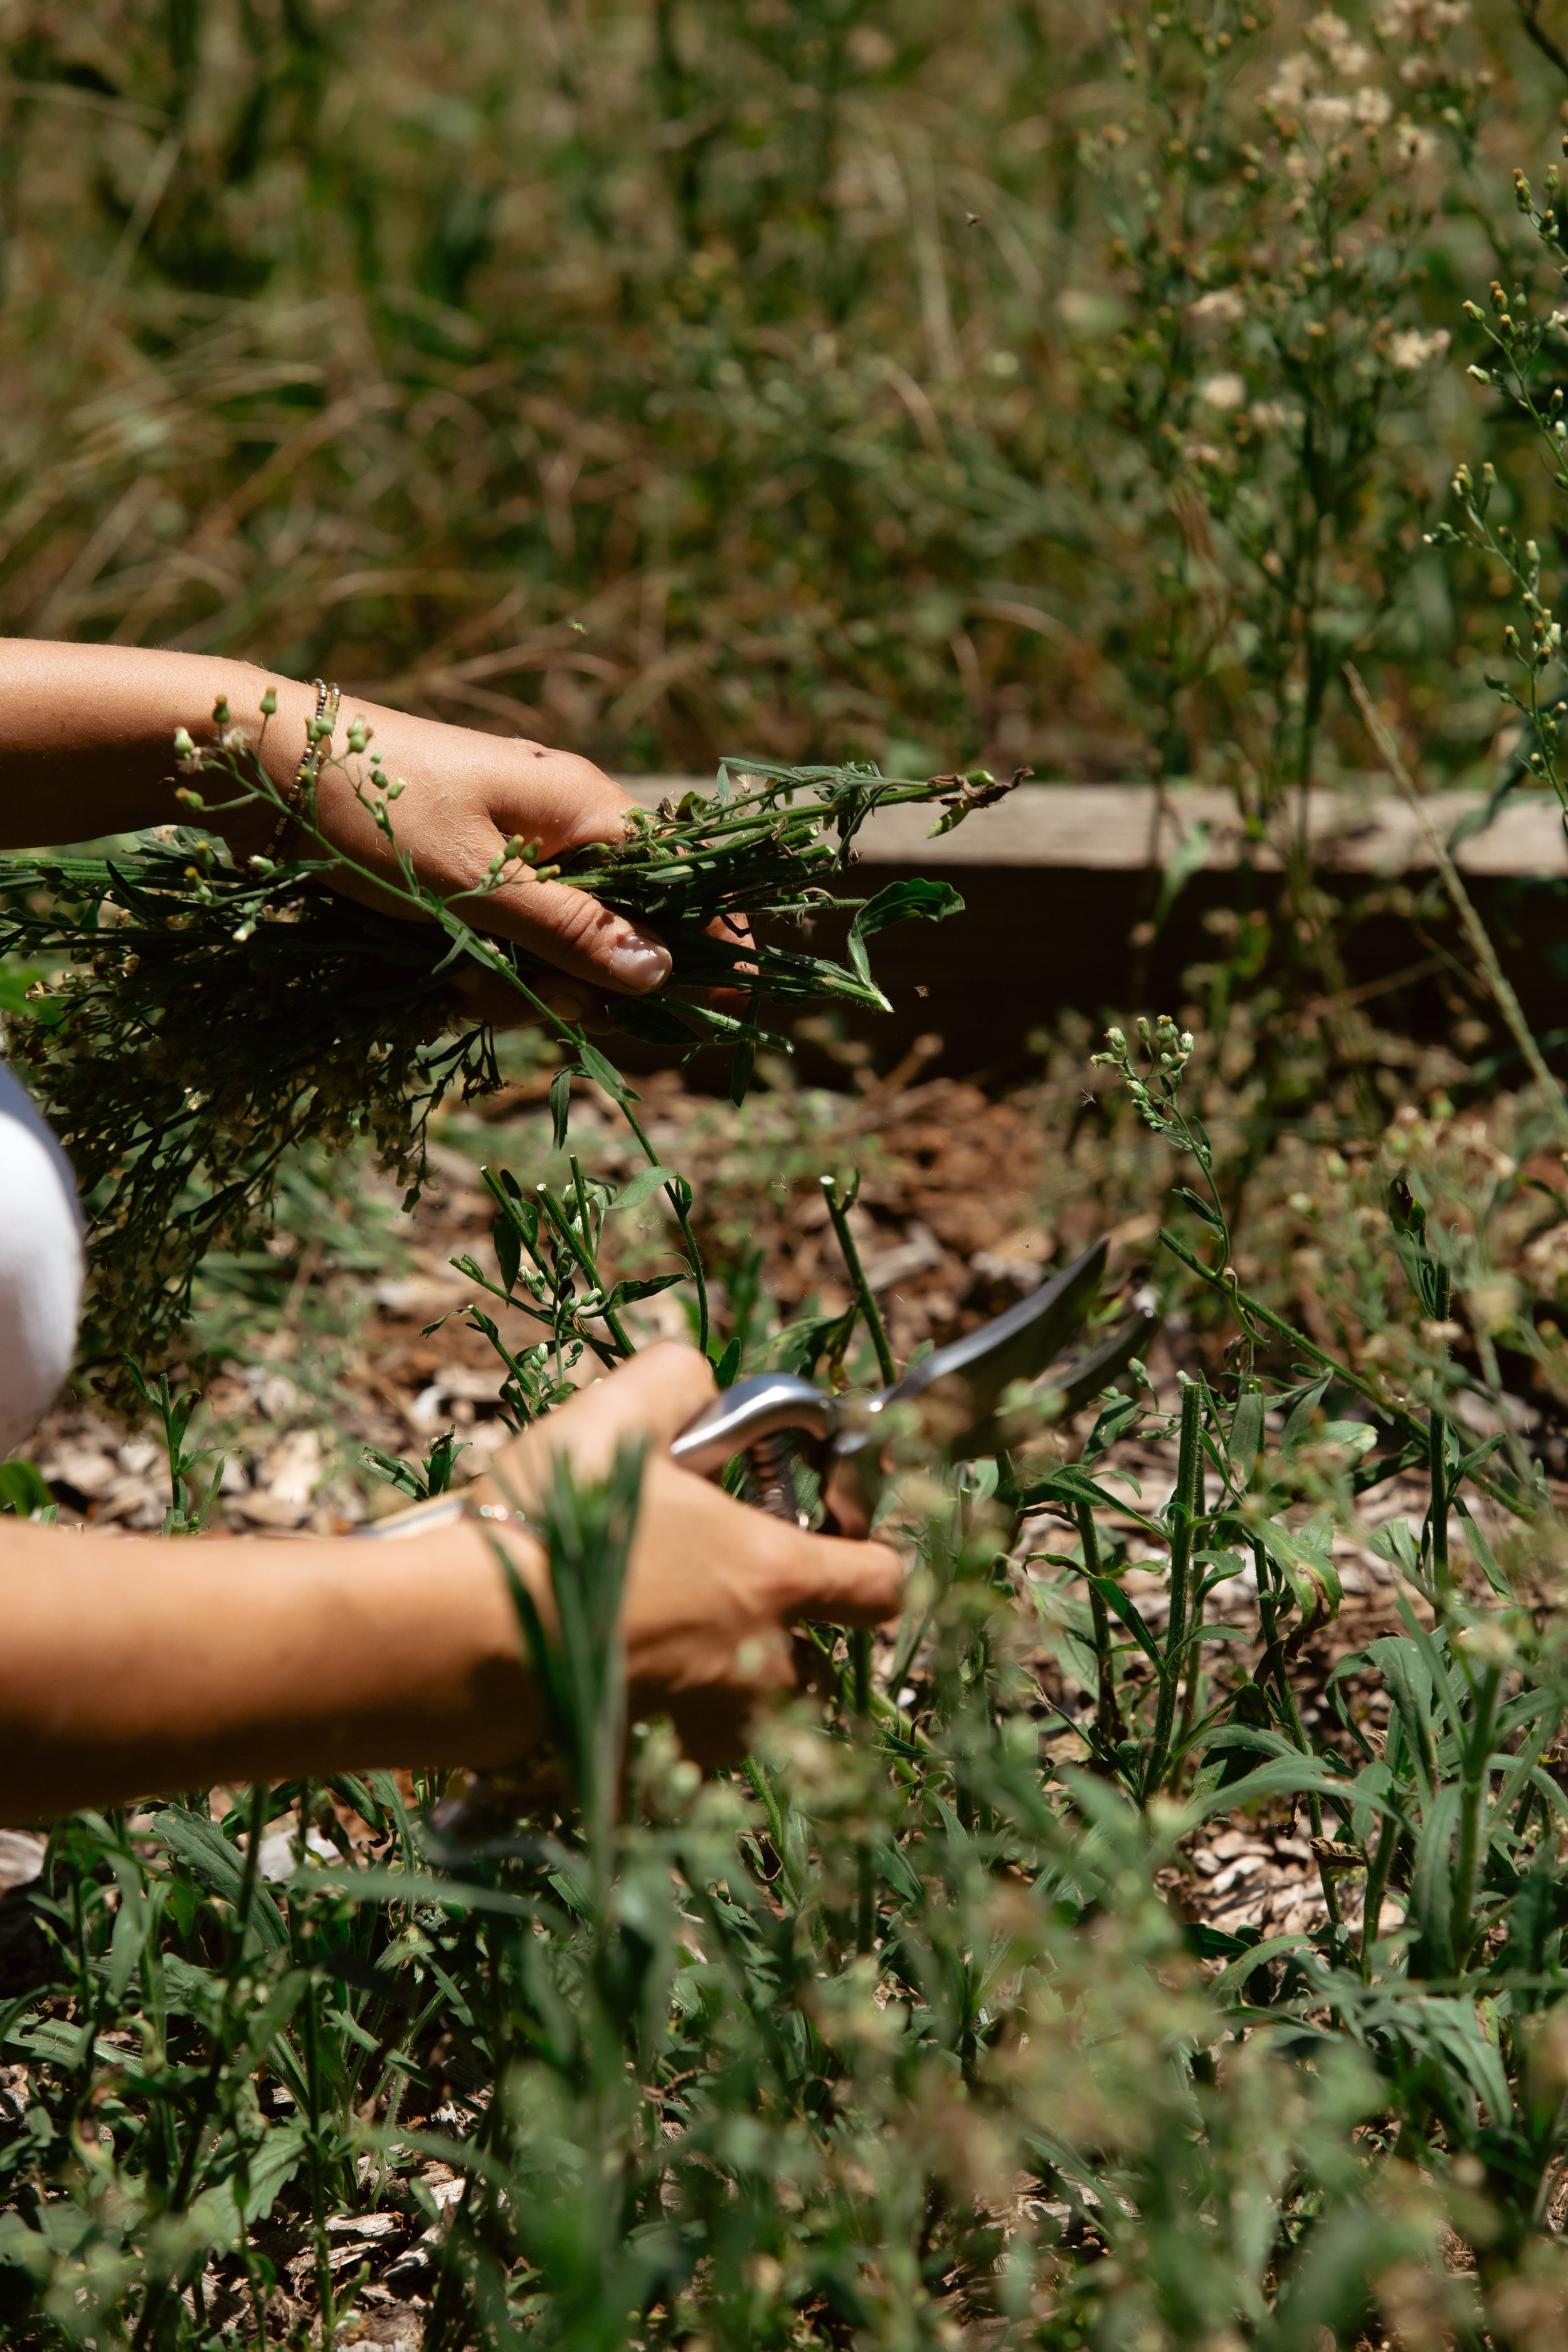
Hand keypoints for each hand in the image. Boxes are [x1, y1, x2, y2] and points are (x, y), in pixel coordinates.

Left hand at [276, 697, 666, 1030]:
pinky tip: (439, 972)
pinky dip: (482, 964)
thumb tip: (660, 970)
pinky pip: (507, 932)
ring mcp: (515, 843)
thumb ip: (571, 931)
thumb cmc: (376, 813)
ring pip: (556, 941)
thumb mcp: (477, 886)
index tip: (714, 1000)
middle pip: (615, 926)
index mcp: (583, 807)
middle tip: (527, 1005)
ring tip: (456, 985)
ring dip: (518, 982)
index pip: (677, 881)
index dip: (697, 943)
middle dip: (576, 982)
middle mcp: (562, 821)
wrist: (264, 766)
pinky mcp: (471, 866)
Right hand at [474, 1344, 903, 1762]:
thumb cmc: (554, 1523)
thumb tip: (701, 1387)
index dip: (871, 1558)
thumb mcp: (619, 1413)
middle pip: (808, 1659)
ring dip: (713, 1684)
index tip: (831, 1537)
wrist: (462, 1636)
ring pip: (739, 1715)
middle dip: (771, 1629)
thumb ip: (681, 1382)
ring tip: (647, 1637)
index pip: (881, 1583)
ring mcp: (700, 1727)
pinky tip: (597, 1682)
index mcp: (771, 1577)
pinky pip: (667, 1755)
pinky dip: (646, 1726)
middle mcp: (756, 1665)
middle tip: (702, 1584)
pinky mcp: (640, 1769)